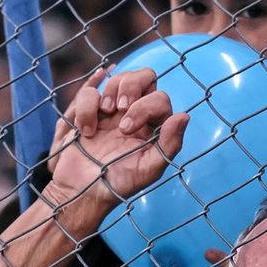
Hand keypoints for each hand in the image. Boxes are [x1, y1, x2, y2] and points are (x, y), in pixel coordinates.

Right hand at [44, 67, 188, 210]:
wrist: (82, 191)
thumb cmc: (118, 184)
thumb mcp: (148, 170)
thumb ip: (169, 144)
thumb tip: (184, 116)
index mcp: (155, 127)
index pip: (160, 98)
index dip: (145, 106)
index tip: (125, 129)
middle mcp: (138, 114)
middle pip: (145, 76)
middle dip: (131, 85)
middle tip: (119, 107)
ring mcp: (114, 110)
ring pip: (120, 77)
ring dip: (111, 91)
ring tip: (104, 114)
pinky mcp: (91, 111)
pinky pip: (91, 92)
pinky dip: (87, 107)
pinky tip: (86, 131)